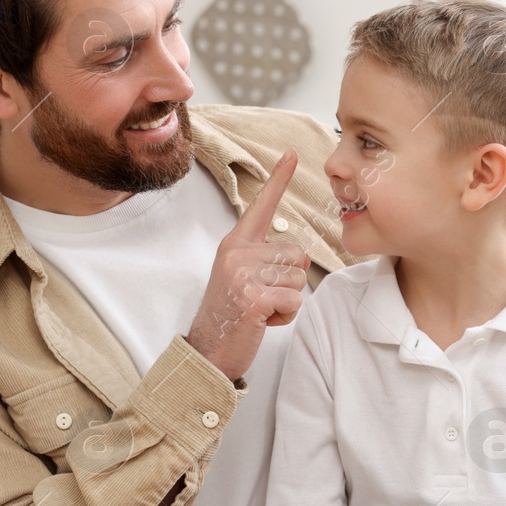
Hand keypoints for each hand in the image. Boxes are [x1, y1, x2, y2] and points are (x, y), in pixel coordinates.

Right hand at [186, 151, 310, 382]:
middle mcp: (237, 253)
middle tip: (261, 299)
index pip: (261, 207)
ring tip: (260, 310)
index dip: (279, 179)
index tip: (293, 153)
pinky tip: (262, 321)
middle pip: (296, 254)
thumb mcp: (239, 277)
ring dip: (287, 301)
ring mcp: (243, 274)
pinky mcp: (253, 297)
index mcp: (234, 244)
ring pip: (298, 278)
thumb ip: (260, 259)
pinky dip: (286, 316)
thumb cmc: (230, 316)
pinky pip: (294, 300)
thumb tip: (293, 255)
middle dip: (289, 282)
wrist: (207, 352)